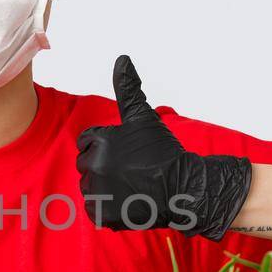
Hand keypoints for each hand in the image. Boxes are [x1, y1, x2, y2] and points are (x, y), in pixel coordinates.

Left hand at [75, 55, 251, 239]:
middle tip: (131, 171)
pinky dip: (109, 208)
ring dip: (106, 189)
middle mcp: (94, 164)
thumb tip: (122, 58)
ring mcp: (98, 191)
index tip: (127, 154)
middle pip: (87, 166)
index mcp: (99, 140)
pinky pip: (95, 210)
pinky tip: (128, 201)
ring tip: (131, 186)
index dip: (107, 148)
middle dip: (105, 168)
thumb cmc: (163, 151)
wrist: (183, 187)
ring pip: (90, 188)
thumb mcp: (144, 117)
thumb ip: (128, 88)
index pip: (87, 142)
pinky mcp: (103, 213)